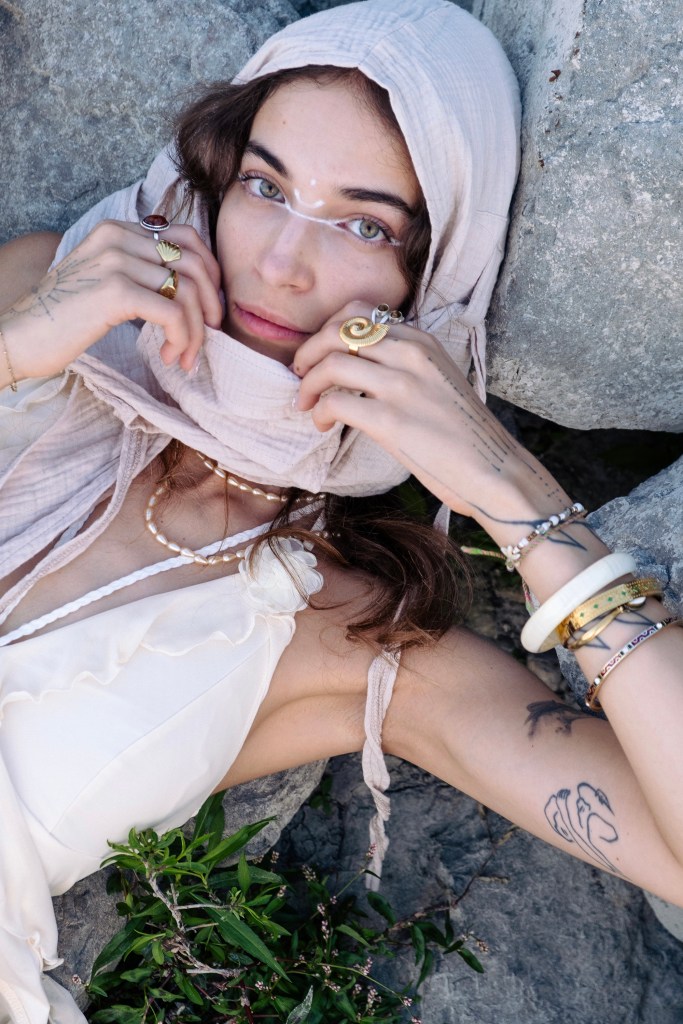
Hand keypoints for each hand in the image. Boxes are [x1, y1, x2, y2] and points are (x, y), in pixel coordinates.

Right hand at [1, 219, 222, 380]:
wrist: (22, 335)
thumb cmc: (64, 317)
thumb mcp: (104, 280)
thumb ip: (139, 272)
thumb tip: (190, 289)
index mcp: (118, 231)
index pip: (186, 238)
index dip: (210, 273)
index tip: (209, 308)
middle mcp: (119, 238)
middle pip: (194, 262)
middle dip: (211, 303)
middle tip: (208, 335)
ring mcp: (117, 263)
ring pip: (188, 292)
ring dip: (196, 331)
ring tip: (184, 356)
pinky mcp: (116, 292)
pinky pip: (173, 313)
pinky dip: (181, 339)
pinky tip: (169, 356)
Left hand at [292, 302, 568, 527]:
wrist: (495, 470)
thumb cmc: (466, 435)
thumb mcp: (438, 381)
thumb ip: (404, 366)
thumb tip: (360, 368)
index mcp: (422, 341)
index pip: (359, 312)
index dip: (327, 329)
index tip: (318, 353)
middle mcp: (411, 354)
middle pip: (337, 331)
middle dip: (309, 351)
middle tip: (300, 375)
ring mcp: (401, 385)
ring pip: (331, 363)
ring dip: (309, 384)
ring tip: (307, 405)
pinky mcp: (391, 420)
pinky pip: (336, 402)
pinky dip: (319, 413)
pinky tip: (323, 426)